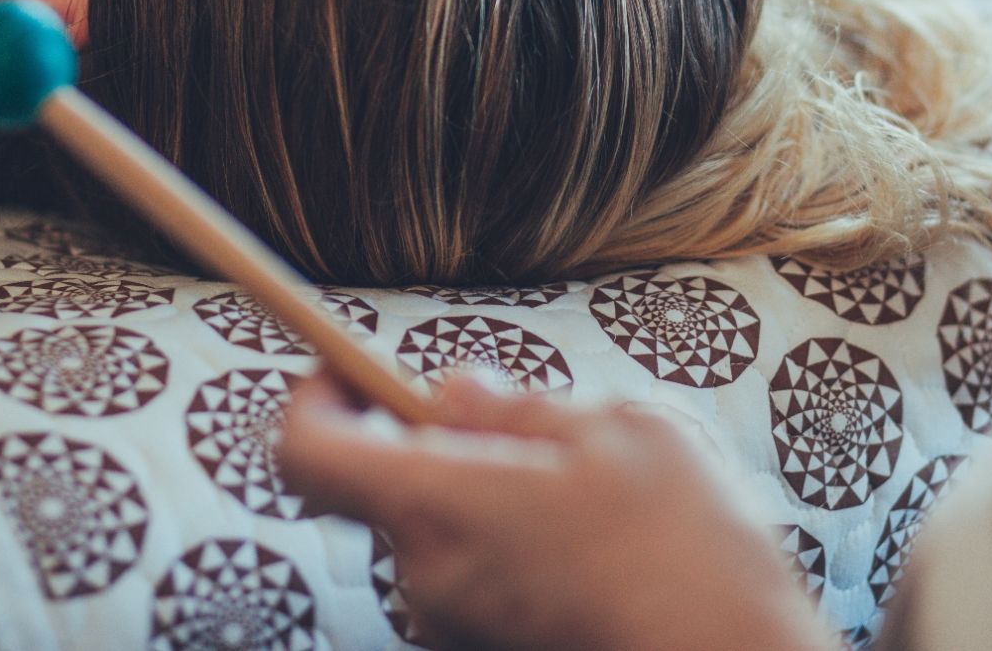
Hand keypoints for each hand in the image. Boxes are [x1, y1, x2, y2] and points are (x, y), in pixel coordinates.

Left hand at [279, 374, 836, 650]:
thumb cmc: (684, 547)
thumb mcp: (615, 431)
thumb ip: (515, 409)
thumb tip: (450, 392)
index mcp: (438, 505)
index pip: (306, 453)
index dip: (314, 398)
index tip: (347, 367)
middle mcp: (425, 576)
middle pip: (392, 487)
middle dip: (450, 446)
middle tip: (542, 433)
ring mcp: (454, 628)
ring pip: (446, 530)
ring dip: (499, 500)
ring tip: (598, 502)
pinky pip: (481, 577)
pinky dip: (522, 549)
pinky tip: (602, 552)